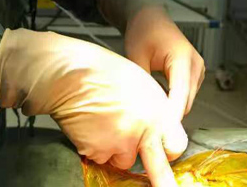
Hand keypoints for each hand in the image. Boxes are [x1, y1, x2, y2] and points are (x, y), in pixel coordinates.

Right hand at [0, 29, 188, 186]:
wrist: (70, 74)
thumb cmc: (102, 71)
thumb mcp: (142, 84)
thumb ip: (154, 110)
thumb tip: (158, 126)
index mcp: (157, 112)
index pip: (176, 145)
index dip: (169, 149)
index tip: (168, 153)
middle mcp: (141, 132)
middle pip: (158, 169)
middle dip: (164, 183)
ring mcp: (119, 144)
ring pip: (123, 159)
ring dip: (116, 149)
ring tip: (104, 122)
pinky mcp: (98, 152)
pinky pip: (101, 157)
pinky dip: (95, 147)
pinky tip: (91, 125)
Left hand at [124, 7, 204, 119]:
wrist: (150, 17)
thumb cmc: (144, 31)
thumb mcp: (137, 57)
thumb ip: (142, 84)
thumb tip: (141, 110)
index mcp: (182, 58)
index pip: (180, 94)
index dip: (171, 115)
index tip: (160, 132)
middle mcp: (195, 64)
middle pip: (185, 101)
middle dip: (169, 116)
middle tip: (148, 129)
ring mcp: (197, 69)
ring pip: (186, 100)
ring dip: (171, 109)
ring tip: (150, 114)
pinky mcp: (194, 73)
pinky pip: (186, 94)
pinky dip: (173, 101)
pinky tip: (157, 102)